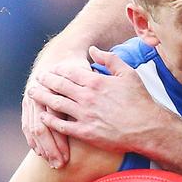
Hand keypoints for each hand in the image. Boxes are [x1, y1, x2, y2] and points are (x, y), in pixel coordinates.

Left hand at [27, 46, 166, 164]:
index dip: (57, 69)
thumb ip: (110, 59)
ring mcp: (84, 115)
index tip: (51, 68)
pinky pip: (61, 125)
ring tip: (33, 93)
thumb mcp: (129, 74)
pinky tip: (44, 116)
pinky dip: (50, 120)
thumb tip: (93, 49)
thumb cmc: (141, 101)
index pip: (69, 72)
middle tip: (37, 78)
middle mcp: (87, 97)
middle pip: (58, 86)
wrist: (148, 128)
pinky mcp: (85, 132)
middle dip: (45, 81)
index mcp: (96, 81)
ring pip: (56, 104)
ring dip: (42, 97)